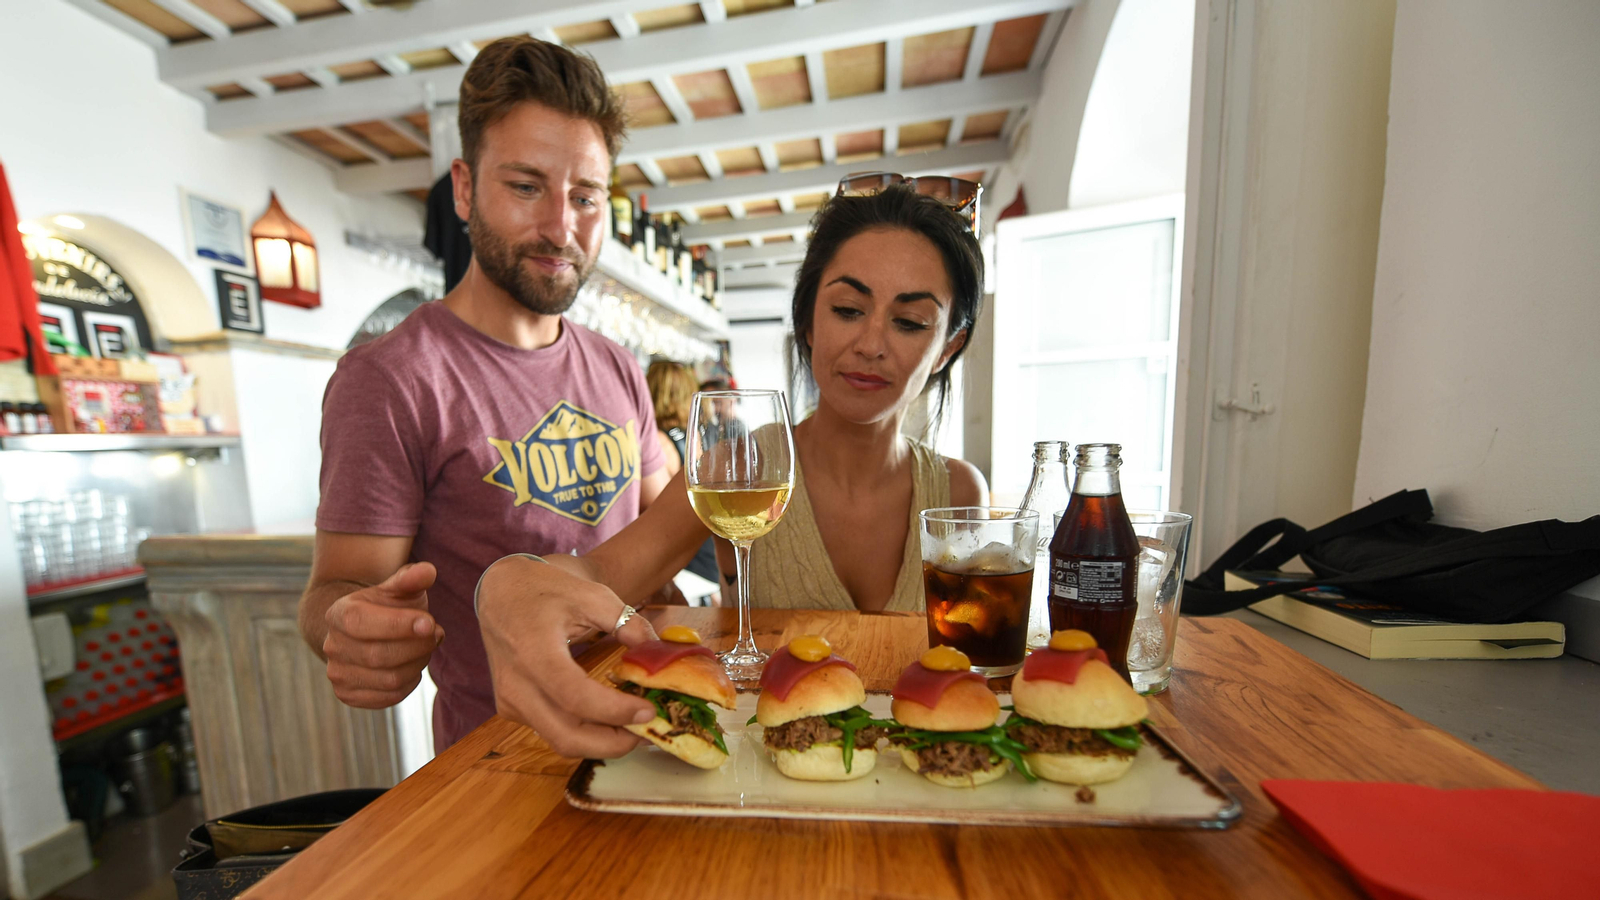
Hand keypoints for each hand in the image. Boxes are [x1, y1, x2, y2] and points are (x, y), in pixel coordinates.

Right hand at [323, 562, 441, 707]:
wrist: (366, 631)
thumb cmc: (388, 606)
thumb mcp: (399, 588)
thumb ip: (412, 578)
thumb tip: (428, 571)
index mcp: (339, 614)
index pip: (361, 622)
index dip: (398, 625)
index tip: (430, 623)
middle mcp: (332, 645)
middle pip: (379, 655)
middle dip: (417, 646)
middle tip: (437, 634)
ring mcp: (338, 673)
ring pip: (388, 679)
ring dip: (418, 664)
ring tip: (426, 648)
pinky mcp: (348, 695)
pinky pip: (389, 697)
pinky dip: (410, 683)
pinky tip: (413, 665)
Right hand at [476, 555, 658, 758]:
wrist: (502, 593)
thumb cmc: (548, 590)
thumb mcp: (593, 596)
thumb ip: (629, 624)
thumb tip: (658, 656)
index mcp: (533, 650)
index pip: (574, 696)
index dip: (615, 711)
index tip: (649, 710)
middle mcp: (516, 684)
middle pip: (567, 736)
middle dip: (614, 743)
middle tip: (649, 730)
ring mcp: (510, 701)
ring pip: (561, 741)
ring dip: (602, 742)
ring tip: (635, 726)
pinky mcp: (512, 708)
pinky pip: (552, 731)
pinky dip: (585, 732)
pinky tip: (609, 717)